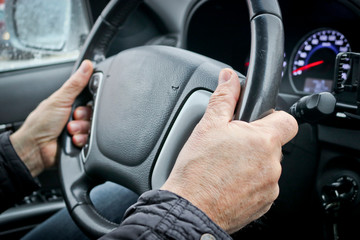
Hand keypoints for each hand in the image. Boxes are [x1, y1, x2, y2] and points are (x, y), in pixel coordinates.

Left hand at [10, 60, 92, 176]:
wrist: (35, 148)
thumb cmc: (40, 124)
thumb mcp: (60, 99)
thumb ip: (75, 83)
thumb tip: (86, 66)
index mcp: (70, 103)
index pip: (90, 98)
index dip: (89, 101)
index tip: (82, 103)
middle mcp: (75, 116)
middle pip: (93, 113)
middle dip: (83, 117)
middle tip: (73, 117)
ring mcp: (78, 129)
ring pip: (92, 127)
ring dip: (81, 129)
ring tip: (69, 130)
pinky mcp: (80, 142)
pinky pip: (90, 139)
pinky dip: (82, 139)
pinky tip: (72, 139)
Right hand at [161, 68, 297, 233]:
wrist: (190, 209)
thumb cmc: (197, 171)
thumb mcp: (208, 125)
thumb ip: (224, 98)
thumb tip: (229, 78)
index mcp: (263, 141)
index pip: (287, 120)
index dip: (272, 117)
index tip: (256, 121)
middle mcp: (272, 165)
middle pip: (273, 144)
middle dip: (255, 141)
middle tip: (230, 145)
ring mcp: (269, 187)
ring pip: (267, 166)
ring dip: (253, 162)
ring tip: (226, 166)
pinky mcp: (263, 204)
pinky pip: (262, 186)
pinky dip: (250, 182)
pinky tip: (229, 182)